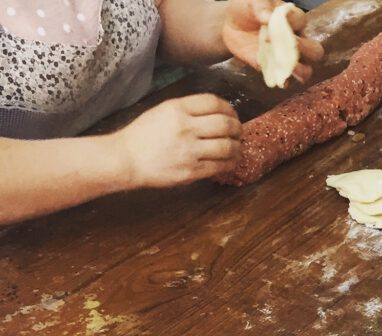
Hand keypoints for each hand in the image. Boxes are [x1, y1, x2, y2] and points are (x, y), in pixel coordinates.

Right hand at [113, 95, 240, 187]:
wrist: (127, 159)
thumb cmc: (144, 135)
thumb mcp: (162, 111)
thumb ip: (187, 110)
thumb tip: (216, 113)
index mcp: (177, 108)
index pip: (213, 102)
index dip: (229, 109)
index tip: (232, 115)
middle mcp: (185, 128)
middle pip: (225, 124)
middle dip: (237, 128)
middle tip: (239, 132)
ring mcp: (190, 151)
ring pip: (227, 147)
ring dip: (237, 147)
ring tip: (237, 147)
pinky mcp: (192, 171)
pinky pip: (220, 166)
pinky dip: (231, 162)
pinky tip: (231, 161)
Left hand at [223, 0, 324, 84]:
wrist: (231, 26)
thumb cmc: (246, 10)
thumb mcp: (251, 2)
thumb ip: (260, 6)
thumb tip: (267, 17)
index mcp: (292, 20)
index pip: (302, 21)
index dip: (293, 23)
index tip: (277, 21)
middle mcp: (296, 41)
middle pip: (315, 50)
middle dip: (307, 50)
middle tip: (294, 46)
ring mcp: (288, 58)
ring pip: (307, 70)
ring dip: (301, 70)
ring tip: (290, 68)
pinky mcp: (277, 71)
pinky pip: (286, 80)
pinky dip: (283, 80)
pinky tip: (277, 78)